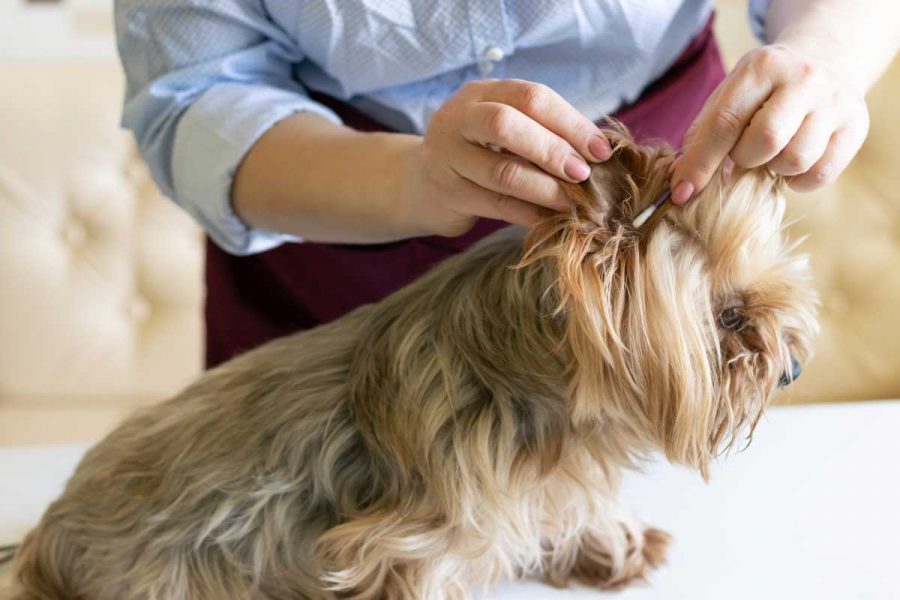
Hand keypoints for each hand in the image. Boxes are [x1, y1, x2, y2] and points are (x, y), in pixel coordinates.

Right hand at [404, 79, 611, 236]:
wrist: (422, 184)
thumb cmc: (479, 153)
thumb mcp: (503, 131)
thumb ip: (541, 131)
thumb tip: (600, 150)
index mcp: (480, 93)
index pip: (530, 97)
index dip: (570, 122)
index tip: (601, 150)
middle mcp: (458, 118)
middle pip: (507, 125)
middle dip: (553, 150)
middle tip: (583, 175)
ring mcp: (446, 157)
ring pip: (502, 171)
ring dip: (545, 188)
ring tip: (572, 202)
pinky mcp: (447, 194)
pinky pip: (497, 205)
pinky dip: (529, 213)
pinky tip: (551, 219)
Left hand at [670, 44, 869, 202]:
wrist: (822, 66)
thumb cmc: (760, 94)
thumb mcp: (727, 99)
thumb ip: (701, 138)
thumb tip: (680, 186)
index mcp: (762, 67)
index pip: (725, 122)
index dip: (700, 163)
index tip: (682, 193)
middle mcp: (803, 78)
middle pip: (765, 141)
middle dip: (744, 160)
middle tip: (744, 155)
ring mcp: (834, 101)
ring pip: (795, 160)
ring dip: (773, 169)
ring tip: (771, 154)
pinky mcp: (856, 126)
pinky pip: (819, 175)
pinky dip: (799, 180)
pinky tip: (792, 162)